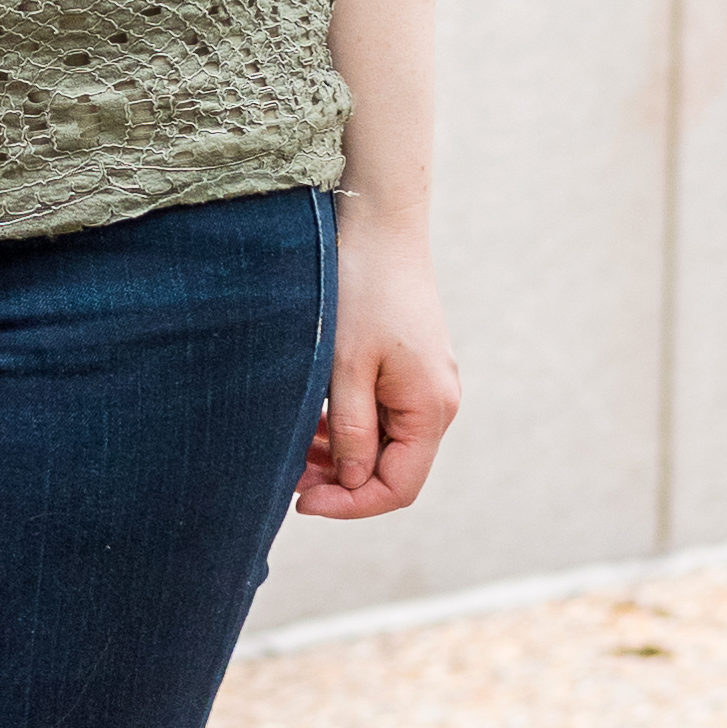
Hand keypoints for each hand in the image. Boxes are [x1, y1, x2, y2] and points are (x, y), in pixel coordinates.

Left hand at [299, 200, 456, 519]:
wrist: (380, 222)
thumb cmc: (361, 289)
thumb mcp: (344, 367)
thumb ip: (349, 432)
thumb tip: (349, 482)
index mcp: (430, 408)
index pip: (398, 487)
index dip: (350, 505)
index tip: (302, 502)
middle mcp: (438, 401)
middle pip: (392, 469)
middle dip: (340, 482)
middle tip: (288, 478)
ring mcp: (426, 384)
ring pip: (384, 444)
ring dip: (340, 456)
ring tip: (294, 452)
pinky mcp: (410, 367)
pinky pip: (382, 415)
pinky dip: (348, 428)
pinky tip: (311, 423)